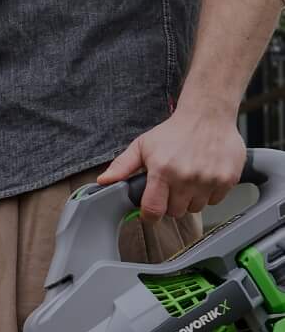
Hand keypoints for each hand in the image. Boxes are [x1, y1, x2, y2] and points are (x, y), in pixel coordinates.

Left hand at [93, 105, 245, 221]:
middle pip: (175, 212)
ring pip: (196, 208)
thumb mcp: (142, 145)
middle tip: (171, 188)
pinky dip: (209, 193)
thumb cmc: (174, 131)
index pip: (154, 210)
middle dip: (171, 204)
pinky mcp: (227, 179)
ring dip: (190, 199)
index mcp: (163, 170)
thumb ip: (122, 166)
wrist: (208, 115)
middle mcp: (186, 177)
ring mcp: (209, 179)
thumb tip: (104, 181)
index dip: (150, 216)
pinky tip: (204, 177)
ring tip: (188, 180)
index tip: (150, 213)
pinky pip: (215, 201)